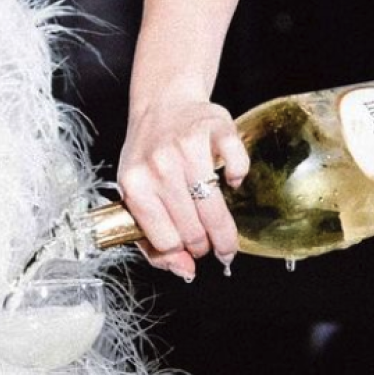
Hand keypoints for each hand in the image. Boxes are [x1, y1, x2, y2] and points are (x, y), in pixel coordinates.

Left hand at [116, 101, 249, 280]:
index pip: (166, 241)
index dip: (182, 251)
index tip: (191, 249)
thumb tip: (185, 271)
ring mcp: (187, 147)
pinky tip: (228, 180)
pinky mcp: (216, 130)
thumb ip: (151, 241)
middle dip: (206, 245)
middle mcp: (159, 166)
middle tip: (210, 243)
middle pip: (193, 230)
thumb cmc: (149, 154)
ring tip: (225, 235)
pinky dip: (238, 179)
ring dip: (225, 231)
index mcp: (134, 186)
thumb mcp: (136, 194)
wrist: (162, 103)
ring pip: (215, 210)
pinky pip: (239, 169)